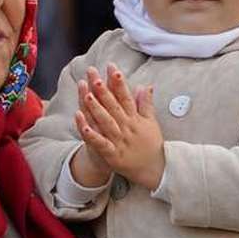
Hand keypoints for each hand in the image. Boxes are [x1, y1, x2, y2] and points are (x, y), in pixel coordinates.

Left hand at [74, 65, 165, 189]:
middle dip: (103, 91)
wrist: (155, 170)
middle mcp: (127, 127)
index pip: (126, 96)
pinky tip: (82, 124)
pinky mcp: (113, 155)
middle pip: (113, 106)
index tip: (111, 67)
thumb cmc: (152, 145)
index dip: (118, 82)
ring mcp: (119, 141)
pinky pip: (100, 143)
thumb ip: (146, 104)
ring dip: (96, 109)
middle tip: (94, 76)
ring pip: (105, 122)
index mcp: (135, 118)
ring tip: (86, 95)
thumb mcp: (151, 122)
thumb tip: (145, 85)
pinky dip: (91, 134)